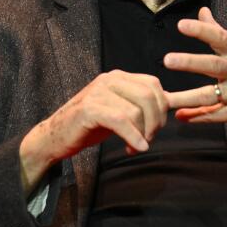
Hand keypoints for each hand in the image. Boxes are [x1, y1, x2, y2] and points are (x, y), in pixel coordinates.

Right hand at [19, 70, 167, 193]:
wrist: (54, 136)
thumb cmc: (89, 125)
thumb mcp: (120, 111)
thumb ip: (141, 106)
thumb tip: (171, 104)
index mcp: (118, 77)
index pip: (154, 85)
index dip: (161, 109)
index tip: (155, 129)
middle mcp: (109, 80)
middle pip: (149, 96)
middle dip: (155, 122)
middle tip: (148, 140)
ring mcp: (98, 92)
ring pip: (136, 110)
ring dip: (142, 134)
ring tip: (135, 147)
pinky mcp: (89, 108)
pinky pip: (121, 120)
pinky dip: (133, 136)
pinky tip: (135, 149)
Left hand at [164, 7, 226, 149]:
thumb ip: (219, 33)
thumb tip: (202, 11)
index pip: (221, 38)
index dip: (201, 31)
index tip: (181, 25)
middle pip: (214, 65)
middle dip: (190, 62)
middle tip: (167, 60)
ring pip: (210, 95)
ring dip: (187, 98)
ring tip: (165, 99)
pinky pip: (215, 116)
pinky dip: (197, 117)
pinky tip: (181, 116)